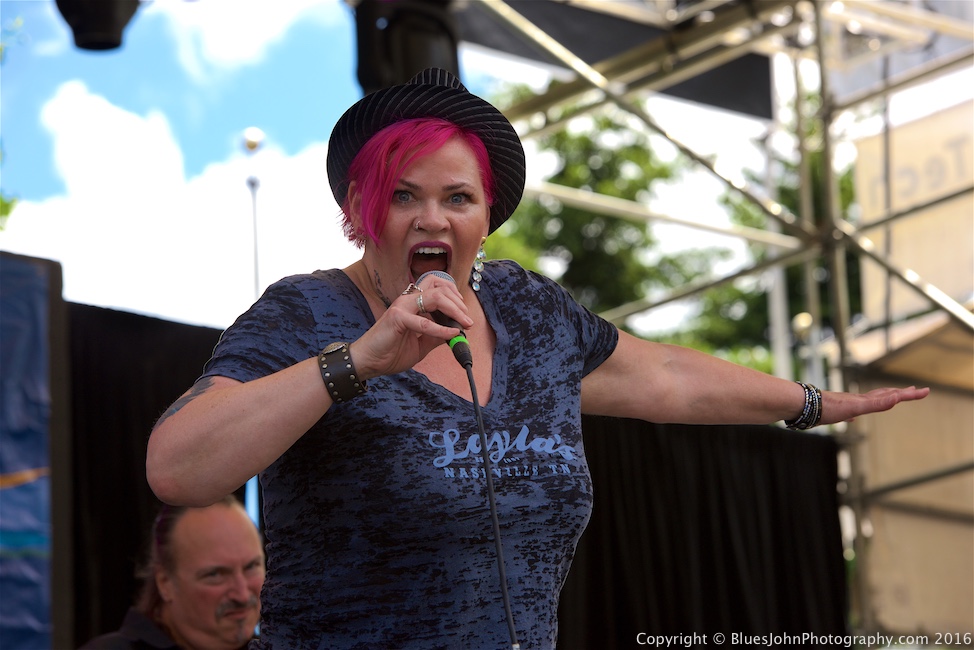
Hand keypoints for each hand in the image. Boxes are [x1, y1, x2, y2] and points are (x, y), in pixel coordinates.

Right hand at [349, 274, 472, 379]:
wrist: (368, 362)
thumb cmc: (390, 352)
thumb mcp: (421, 344)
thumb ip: (437, 336)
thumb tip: (457, 333)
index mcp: (412, 303)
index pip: (437, 285)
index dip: (455, 296)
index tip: (464, 314)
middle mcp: (407, 299)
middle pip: (439, 286)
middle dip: (458, 302)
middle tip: (467, 320)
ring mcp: (402, 306)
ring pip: (435, 296)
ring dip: (454, 309)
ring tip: (463, 324)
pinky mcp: (397, 318)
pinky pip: (425, 322)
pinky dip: (442, 328)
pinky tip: (452, 334)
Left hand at [820, 386, 929, 424]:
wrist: (802, 406)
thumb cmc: (828, 408)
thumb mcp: (856, 407)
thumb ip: (876, 403)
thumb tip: (897, 396)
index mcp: (864, 400)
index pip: (892, 396)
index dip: (908, 395)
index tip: (925, 391)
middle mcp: (857, 400)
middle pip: (883, 395)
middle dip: (900, 394)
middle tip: (914, 391)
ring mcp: (847, 404)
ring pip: (869, 400)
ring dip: (882, 398)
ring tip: (890, 397)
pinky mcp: (836, 411)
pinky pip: (852, 410)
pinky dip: (858, 411)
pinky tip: (853, 416)